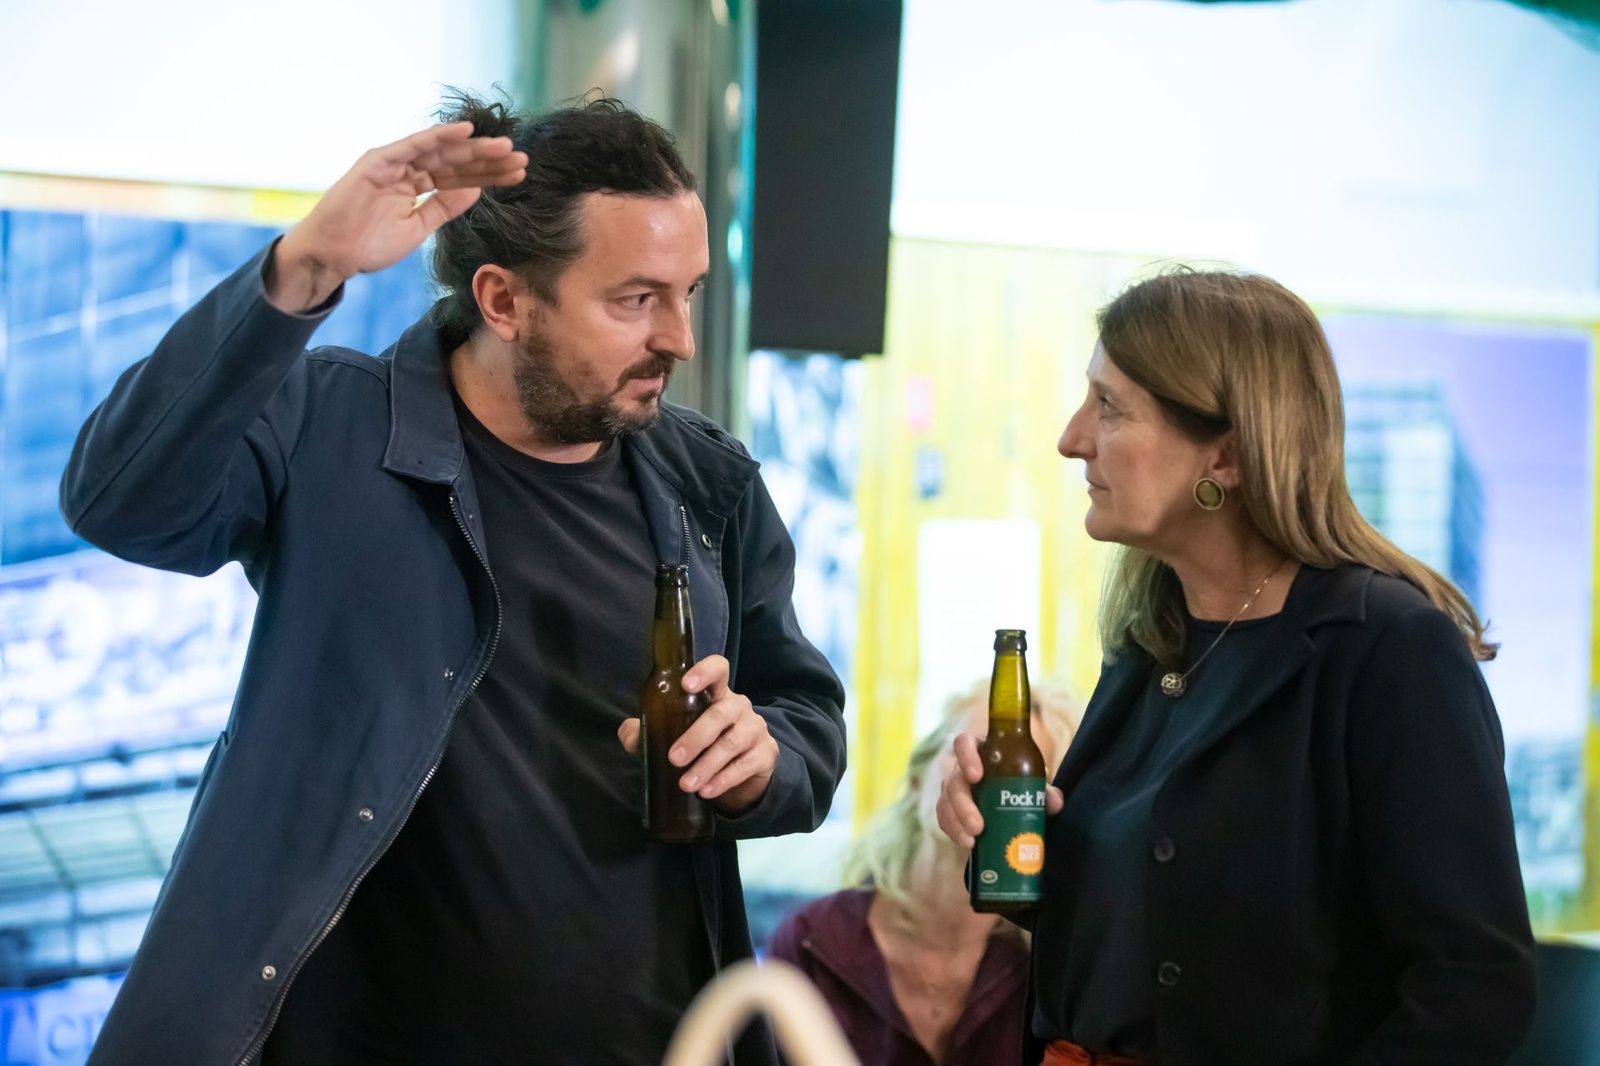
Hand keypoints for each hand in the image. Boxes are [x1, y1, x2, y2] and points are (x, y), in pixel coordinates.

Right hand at [267, 121, 526, 311]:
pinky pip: (413, 146)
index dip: (489, 175)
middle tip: (521, 157)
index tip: (519, 174)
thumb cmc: (369, 244)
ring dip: (472, 147)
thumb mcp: (418, 227)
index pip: (460, 177)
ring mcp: (394, 163)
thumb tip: (477, 191)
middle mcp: (408, 169)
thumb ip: (444, 207)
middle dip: (488, 160)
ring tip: (504, 146)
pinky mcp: (378, 161)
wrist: (334, 255)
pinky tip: (465, 132)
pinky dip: (438, 137)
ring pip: (441, 151)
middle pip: (456, 162)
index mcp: (417, 186)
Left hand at [616, 655, 778, 814]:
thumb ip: (651, 730)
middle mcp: (739, 706)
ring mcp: (756, 729)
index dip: (704, 672)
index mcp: (717, 694)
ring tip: (686, 784)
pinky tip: (706, 791)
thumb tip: (630, 734)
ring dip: (708, 765)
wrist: (743, 772)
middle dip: (696, 737)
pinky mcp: (766, 754)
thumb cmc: (706, 744)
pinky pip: (745, 765)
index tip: (686, 685)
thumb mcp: (678, 733)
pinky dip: (724, 780)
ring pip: (733, 742)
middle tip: (674, 759)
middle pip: (721, 713)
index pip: (718, 669)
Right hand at [935, 732, 1063, 848]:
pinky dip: (954, 832)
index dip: (966, 757)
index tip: (976, 776)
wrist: (1011, 797)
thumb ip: (1044, 791)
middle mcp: (962, 769)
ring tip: (972, 841)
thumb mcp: (1033, 783)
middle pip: (954, 782)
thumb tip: (1054, 803)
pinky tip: (967, 844)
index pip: (964, 743)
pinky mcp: (949, 809)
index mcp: (981, 751)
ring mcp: (953, 789)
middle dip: (963, 805)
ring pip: (946, 803)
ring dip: (957, 823)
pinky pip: (944, 819)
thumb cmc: (1021, 782)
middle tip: (978, 826)